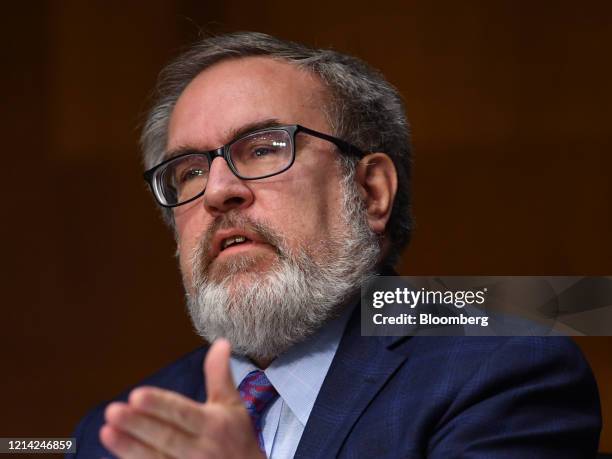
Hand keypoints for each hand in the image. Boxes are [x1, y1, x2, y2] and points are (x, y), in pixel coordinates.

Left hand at [100, 339, 264, 457]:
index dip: (160, 405)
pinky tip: (114, 452)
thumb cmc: (238, 439)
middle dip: (138, 425)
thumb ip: (220, 375)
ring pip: (155, 458)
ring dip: (128, 447)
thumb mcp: (232, 405)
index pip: (182, 413)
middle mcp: (201, 449)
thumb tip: (220, 342)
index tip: (137, 395)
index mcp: (213, 425)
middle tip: (113, 410)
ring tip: (106, 431)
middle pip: (165, 436)